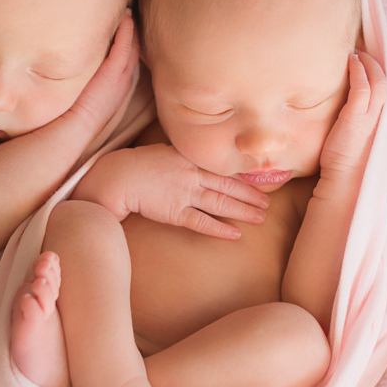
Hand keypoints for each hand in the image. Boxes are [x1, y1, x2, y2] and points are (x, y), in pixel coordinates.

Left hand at [62, 13, 137, 134]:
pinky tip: (126, 17)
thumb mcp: (82, 89)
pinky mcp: (114, 73)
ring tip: (129, 11)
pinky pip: (125, 46)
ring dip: (132, 28)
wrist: (72, 126)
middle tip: (132, 13)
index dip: (129, 41)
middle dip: (135, 31)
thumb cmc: (72, 111)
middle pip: (135, 50)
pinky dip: (127, 31)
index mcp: (117, 85)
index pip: (127, 58)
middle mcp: (123, 80)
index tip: (126, 25)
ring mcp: (120, 77)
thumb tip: (73, 56)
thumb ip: (84, 74)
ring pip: (133, 46)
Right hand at [80, 144, 269, 239]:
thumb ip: (185, 157)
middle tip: (269, 204)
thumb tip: (199, 161)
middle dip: (251, 195)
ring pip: (221, 204)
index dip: (245, 177)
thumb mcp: (166, 152)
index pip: (224, 169)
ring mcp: (184, 194)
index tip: (261, 182)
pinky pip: (202, 222)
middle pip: (229, 186)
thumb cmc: (138, 164)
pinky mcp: (174, 212)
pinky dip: (220, 229)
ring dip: (243, 211)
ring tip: (261, 218)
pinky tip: (235, 235)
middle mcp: (192, 175)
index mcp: (191, 158)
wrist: (117, 176)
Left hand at [317, 52, 386, 184]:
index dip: (381, 74)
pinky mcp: (356, 118)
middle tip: (364, 52)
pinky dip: (358, 71)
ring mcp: (371, 117)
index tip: (370, 62)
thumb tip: (352, 111)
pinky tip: (351, 62)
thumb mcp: (360, 138)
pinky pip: (362, 87)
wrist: (344, 180)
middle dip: (377, 64)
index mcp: (385, 123)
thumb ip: (362, 123)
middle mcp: (383, 118)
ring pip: (378, 81)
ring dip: (368, 64)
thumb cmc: (347, 162)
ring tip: (356, 54)